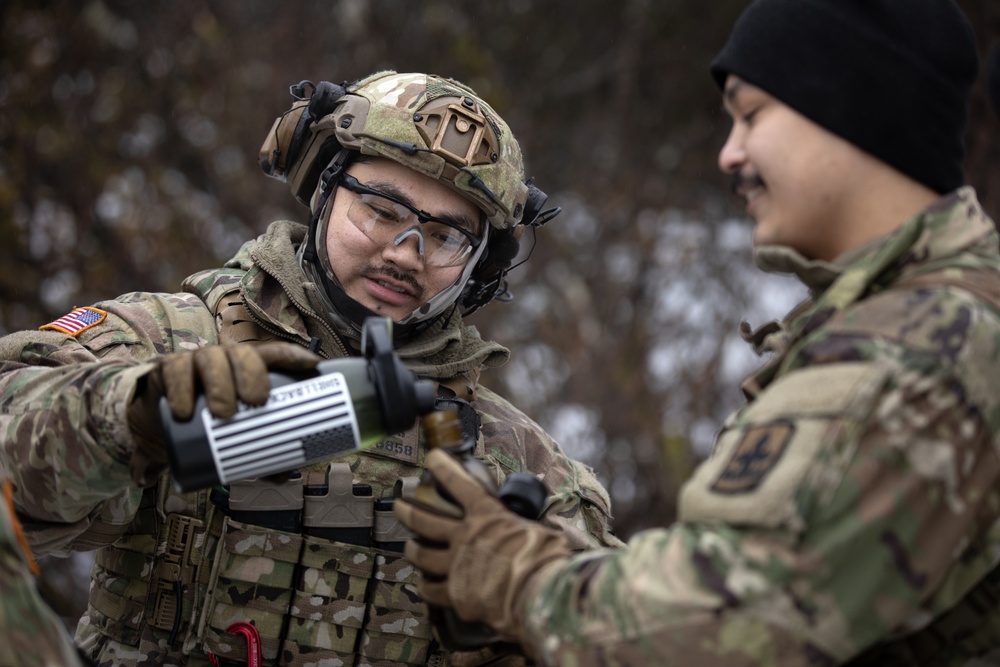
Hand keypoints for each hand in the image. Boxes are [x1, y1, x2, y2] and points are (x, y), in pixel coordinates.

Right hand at [127, 342, 319, 485]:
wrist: (160, 428)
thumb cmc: (208, 426)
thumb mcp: (234, 439)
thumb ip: (258, 455)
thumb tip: (285, 473)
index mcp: (247, 369)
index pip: (272, 354)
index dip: (292, 355)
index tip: (311, 365)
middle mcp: (225, 359)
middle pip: (243, 353)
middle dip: (253, 373)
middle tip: (256, 401)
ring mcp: (196, 362)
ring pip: (212, 358)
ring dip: (220, 383)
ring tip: (223, 413)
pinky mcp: (168, 369)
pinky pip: (176, 370)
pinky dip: (181, 388)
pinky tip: (184, 410)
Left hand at [394, 448, 573, 641]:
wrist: (536, 593)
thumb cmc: (544, 559)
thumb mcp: (541, 533)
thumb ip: (530, 531)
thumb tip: (545, 534)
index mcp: (487, 516)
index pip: (460, 484)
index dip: (444, 468)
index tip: (432, 457)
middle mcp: (465, 537)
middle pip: (425, 520)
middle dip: (408, 511)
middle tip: (399, 506)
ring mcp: (456, 565)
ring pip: (422, 555)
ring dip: (413, 549)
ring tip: (408, 546)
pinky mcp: (455, 594)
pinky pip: (432, 590)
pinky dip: (427, 587)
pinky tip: (426, 586)